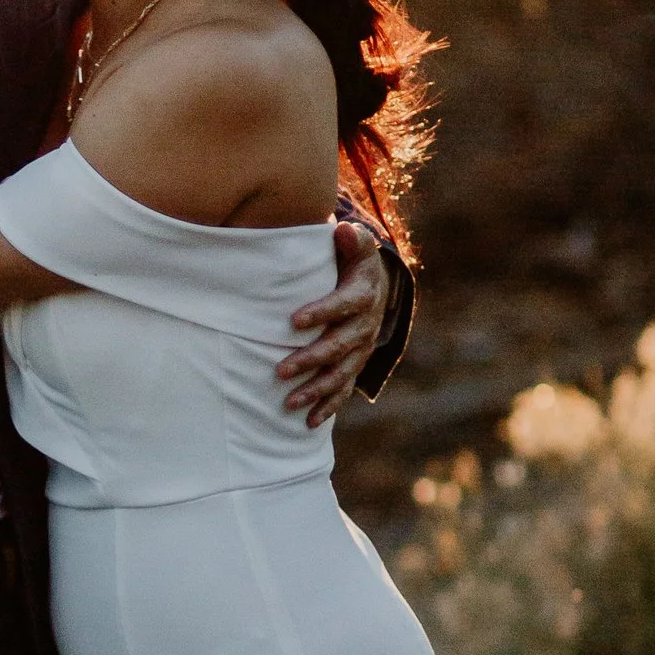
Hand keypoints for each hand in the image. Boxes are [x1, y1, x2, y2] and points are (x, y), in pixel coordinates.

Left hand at [281, 219, 386, 426]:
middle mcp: (365, 327)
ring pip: (341, 374)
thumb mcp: (357, 247)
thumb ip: (352, 240)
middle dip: (311, 359)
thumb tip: (344, 231)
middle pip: (340, 346)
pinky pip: (343, 390)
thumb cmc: (352, 263)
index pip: (344, 305)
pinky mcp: (354, 366)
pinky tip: (307, 423)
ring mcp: (360, 350)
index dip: (321, 313)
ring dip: (316, 390)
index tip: (293, 321)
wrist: (374, 287)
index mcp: (364, 296)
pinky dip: (327, 407)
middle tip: (280, 369)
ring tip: (288, 403)